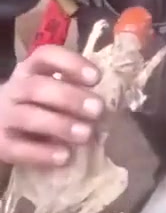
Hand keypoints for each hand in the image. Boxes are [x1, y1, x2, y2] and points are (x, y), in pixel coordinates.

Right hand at [0, 45, 102, 167]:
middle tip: (98, 109)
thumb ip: (74, 91)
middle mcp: (14, 90)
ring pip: (28, 117)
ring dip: (60, 125)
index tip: (96, 77)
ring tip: (86, 134)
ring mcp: (3, 117)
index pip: (46, 56)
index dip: (71, 63)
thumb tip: (107, 106)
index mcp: (30, 70)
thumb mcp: (51, 91)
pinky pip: (18, 148)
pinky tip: (64, 156)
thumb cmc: (37, 106)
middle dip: (70, 97)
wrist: (0, 128)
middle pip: (37, 87)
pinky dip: (42, 153)